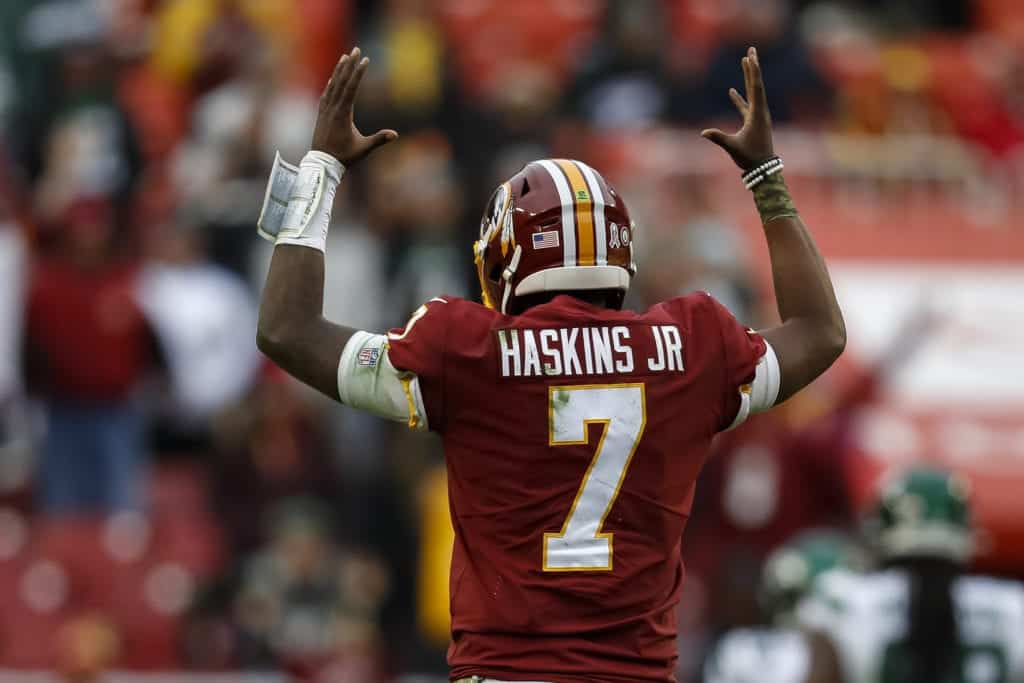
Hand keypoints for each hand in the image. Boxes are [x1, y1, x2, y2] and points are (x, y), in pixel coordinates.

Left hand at [311, 47, 397, 165]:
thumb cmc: (344, 157)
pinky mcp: (321, 114)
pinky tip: (333, 78)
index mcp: (343, 113)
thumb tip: (395, 134)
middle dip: (350, 65)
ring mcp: (325, 110)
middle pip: (342, 81)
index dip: (358, 73)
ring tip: (344, 56)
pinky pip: (326, 94)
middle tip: (356, 49)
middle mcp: (332, 108)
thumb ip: (379, 140)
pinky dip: (331, 83)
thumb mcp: (363, 149)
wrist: (321, 163)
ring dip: (339, 70)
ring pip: (333, 85)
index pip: (351, 88)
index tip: (364, 60)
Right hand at [701, 47, 773, 170]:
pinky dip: (740, 98)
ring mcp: (757, 116)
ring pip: (752, 92)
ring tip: (745, 62)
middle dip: (753, 67)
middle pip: (756, 84)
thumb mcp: (733, 147)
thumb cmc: (750, 158)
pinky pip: (746, 105)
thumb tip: (704, 132)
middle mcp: (760, 111)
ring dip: (748, 77)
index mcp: (757, 114)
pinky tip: (732, 90)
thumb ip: (719, 138)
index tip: (750, 57)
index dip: (752, 72)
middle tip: (752, 50)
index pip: (755, 88)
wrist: (763, 169)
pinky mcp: (753, 122)